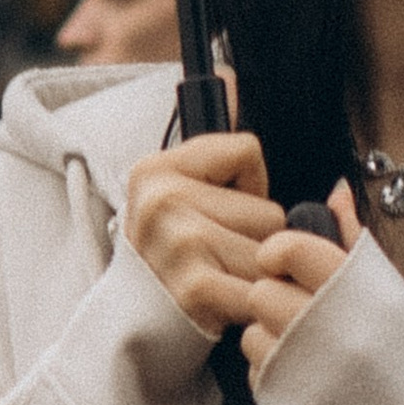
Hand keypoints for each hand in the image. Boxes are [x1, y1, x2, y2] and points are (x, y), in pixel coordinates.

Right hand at [123, 133, 281, 340]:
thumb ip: (214, 150)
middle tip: (220, 257)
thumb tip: (231, 74)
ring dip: (257, 272)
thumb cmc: (168, 258)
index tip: (220, 211)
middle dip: (257, 238)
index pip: (247, 151)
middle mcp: (163, 201)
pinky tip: (227, 304)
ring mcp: (180, 243)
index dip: (249, 186)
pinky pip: (262, 285)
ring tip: (222, 280)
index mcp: (156, 168)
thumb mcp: (177, 192)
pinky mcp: (197, 287)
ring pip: (271, 247)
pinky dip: (254, 301)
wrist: (132, 329)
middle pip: (268, 209)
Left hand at [242, 181, 360, 382]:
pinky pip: (255, 377)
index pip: (287, 248)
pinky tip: (307, 379)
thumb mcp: (391, 289)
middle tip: (306, 314)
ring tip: (309, 351)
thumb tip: (335, 192)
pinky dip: (274, 375)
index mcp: (350, 290)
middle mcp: (321, 329)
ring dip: (272, 339)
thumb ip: (353, 239)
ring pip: (252, 336)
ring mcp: (302, 373)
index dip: (280, 252)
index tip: (287, 263)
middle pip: (261, 293)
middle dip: (277, 299)